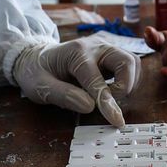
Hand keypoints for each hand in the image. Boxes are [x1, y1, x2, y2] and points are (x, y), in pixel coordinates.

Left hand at [12, 39, 140, 126]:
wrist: (35, 57)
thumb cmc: (36, 72)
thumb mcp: (40, 86)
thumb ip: (63, 95)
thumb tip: (89, 106)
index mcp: (76, 53)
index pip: (97, 79)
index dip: (107, 102)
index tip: (116, 120)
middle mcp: (95, 46)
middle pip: (126, 61)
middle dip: (125, 86)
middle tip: (110, 102)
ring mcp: (104, 48)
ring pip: (132, 62)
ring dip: (129, 83)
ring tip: (111, 97)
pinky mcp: (109, 55)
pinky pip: (129, 65)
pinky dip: (128, 80)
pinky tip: (112, 90)